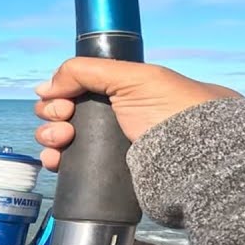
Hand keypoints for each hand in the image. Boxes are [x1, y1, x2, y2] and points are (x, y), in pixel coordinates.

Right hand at [33, 57, 241, 170]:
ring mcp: (106, 146)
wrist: (201, 160)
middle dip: (52, 113)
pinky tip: (55, 161)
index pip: (74, 86)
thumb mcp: (134, 77)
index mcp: (118, 89)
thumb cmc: (174, 112)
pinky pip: (69, 165)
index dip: (60, 91)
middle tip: (64, 120)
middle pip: (62, 111)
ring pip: (60, 138)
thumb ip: (87, 71)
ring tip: (61, 141)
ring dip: (49, 137)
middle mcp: (110, 116)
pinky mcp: (105, 173)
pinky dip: (55, 160)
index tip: (62, 101)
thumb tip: (44, 87)